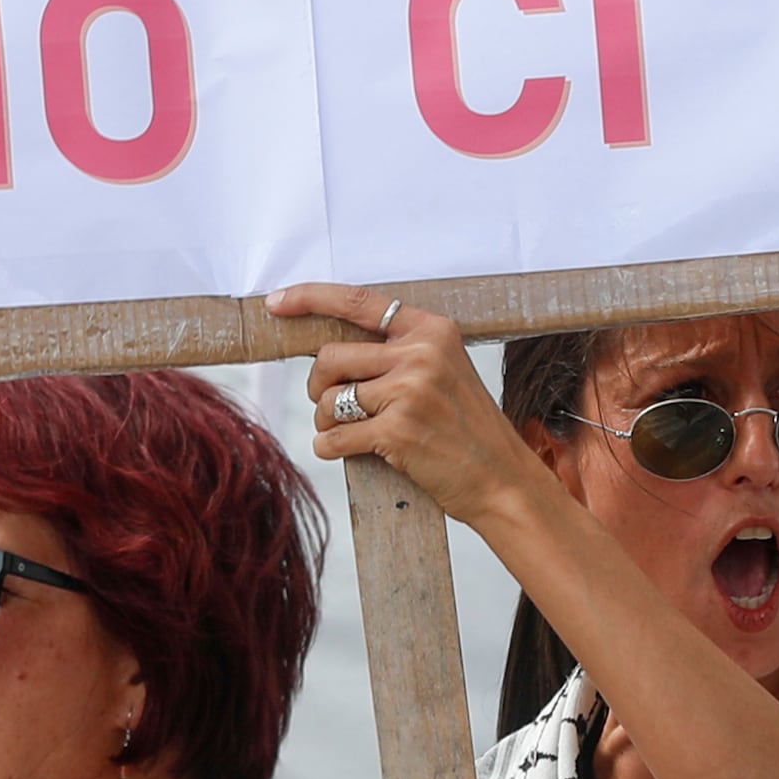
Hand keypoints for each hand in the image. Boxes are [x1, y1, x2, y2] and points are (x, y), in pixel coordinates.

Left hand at [268, 283, 547, 530]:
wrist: (501, 480)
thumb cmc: (465, 430)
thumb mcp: (442, 371)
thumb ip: (395, 353)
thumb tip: (327, 351)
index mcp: (431, 330)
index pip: (358, 302)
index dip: (310, 298)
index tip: (276, 303)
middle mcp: (421, 354)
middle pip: (330, 357)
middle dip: (318, 386)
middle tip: (331, 406)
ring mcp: (410, 392)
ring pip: (326, 400)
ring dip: (325, 422)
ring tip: (348, 432)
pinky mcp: (398, 431)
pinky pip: (333, 438)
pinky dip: (330, 448)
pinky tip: (347, 452)